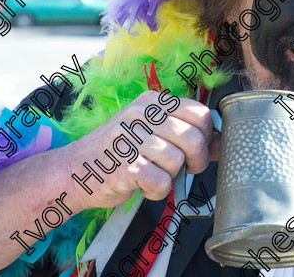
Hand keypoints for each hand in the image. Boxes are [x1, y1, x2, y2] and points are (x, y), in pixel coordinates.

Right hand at [62, 91, 219, 210]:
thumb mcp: (152, 133)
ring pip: (178, 161)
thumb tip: (220, 141)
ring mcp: (132, 139)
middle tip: (187, 169)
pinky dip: (157, 191)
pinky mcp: (125, 166)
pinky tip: (144, 186)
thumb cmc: (118, 152)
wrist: (73, 172)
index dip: (208, 135)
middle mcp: (142, 116)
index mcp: (152, 102)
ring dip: (171, 176)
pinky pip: (161, 182)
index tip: (201, 149)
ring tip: (155, 174)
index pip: (200, 113)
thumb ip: (185, 133)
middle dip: (197, 160)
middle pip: (194, 137)